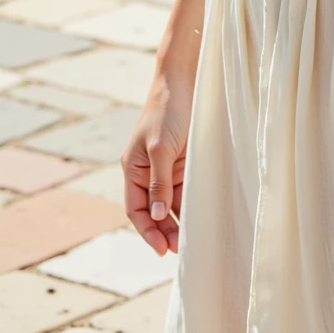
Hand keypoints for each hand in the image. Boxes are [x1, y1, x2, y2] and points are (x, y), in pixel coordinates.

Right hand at [121, 71, 193, 255]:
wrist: (186, 82)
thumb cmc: (167, 112)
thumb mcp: (160, 148)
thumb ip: (159, 182)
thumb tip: (157, 215)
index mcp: (133, 169)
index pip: (136, 208)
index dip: (146, 230)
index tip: (160, 249)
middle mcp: (147, 172)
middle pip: (153, 211)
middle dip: (163, 231)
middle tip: (179, 250)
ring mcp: (166, 169)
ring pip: (170, 205)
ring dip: (178, 222)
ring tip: (191, 241)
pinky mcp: (184, 163)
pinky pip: (185, 191)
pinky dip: (189, 206)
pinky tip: (200, 219)